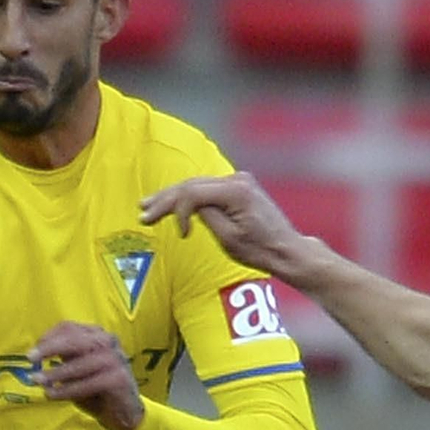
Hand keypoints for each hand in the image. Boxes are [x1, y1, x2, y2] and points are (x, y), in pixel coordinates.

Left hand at [30, 322, 144, 429]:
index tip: (33, 352)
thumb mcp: (76, 371)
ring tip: (38, 381)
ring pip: (80, 363)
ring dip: (55, 373)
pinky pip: (87, 383)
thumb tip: (36, 355)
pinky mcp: (119, 379)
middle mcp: (108, 342)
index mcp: (97, 335)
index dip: (48, 337)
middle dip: (49, 348)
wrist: (124, 413)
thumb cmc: (95, 390)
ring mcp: (115, 359)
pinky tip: (52, 395)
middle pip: (74, 339)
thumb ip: (62, 359)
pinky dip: (67, 389)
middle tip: (30, 358)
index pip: (69, 327)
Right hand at [140, 173, 304, 279]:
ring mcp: (238, 181)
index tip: (181, 236)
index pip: (193, 192)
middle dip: (165, 200)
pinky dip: (188, 197)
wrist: (286, 249)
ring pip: (196, 185)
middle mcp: (237, 179)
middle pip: (191, 185)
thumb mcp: (229, 238)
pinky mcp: (237, 188)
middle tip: (143, 212)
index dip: (179, 212)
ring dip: (172, 197)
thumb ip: (206, 216)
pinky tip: (171, 203)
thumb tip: (189, 206)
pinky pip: (206, 189)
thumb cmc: (261, 250)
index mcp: (236, 191)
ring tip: (148, 206)